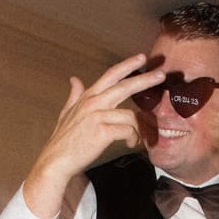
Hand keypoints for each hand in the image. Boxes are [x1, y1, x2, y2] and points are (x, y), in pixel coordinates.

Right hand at [23, 55, 165, 218]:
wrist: (57, 161)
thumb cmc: (64, 140)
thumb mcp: (67, 113)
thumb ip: (74, 95)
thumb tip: (74, 79)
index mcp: (88, 97)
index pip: (110, 75)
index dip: (127, 65)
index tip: (142, 57)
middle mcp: (93, 102)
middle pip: (124, 86)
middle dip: (145, 79)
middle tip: (161, 75)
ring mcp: (97, 116)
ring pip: (130, 115)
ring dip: (140, 127)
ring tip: (141, 137)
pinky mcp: (102, 131)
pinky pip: (128, 130)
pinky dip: (133, 138)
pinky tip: (132, 144)